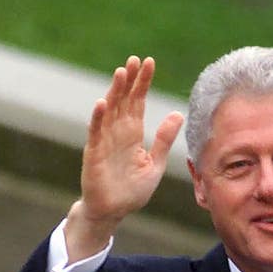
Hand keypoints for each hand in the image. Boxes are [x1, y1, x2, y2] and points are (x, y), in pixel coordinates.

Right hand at [65, 56, 183, 262]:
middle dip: (130, 81)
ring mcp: (105, 142)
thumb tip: (178, 114)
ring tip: (121, 73)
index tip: (149, 63)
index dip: (143, 83)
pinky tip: (102, 103)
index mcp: (133, 134)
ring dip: (115, 92)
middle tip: (135, 60)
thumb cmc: (132, 189)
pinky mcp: (94, 154)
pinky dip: (98, 119)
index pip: (138, 102)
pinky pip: (96, 134)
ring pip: (110, 112)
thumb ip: (165, 139)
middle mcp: (118, 133)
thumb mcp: (155, 163)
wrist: (114, 211)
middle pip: (124, 101)